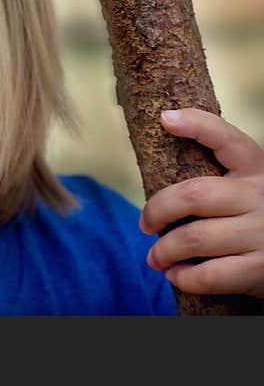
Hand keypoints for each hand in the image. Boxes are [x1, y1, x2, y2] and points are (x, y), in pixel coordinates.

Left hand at [139, 108, 263, 297]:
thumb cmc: (253, 224)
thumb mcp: (243, 193)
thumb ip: (214, 183)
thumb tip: (155, 186)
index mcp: (255, 171)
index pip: (228, 139)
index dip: (197, 125)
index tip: (165, 118)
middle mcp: (261, 197)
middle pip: (193, 194)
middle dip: (157, 211)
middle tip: (145, 225)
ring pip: (194, 238)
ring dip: (164, 251)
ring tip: (156, 258)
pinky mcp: (262, 269)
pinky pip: (210, 275)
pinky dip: (184, 278)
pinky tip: (176, 276)